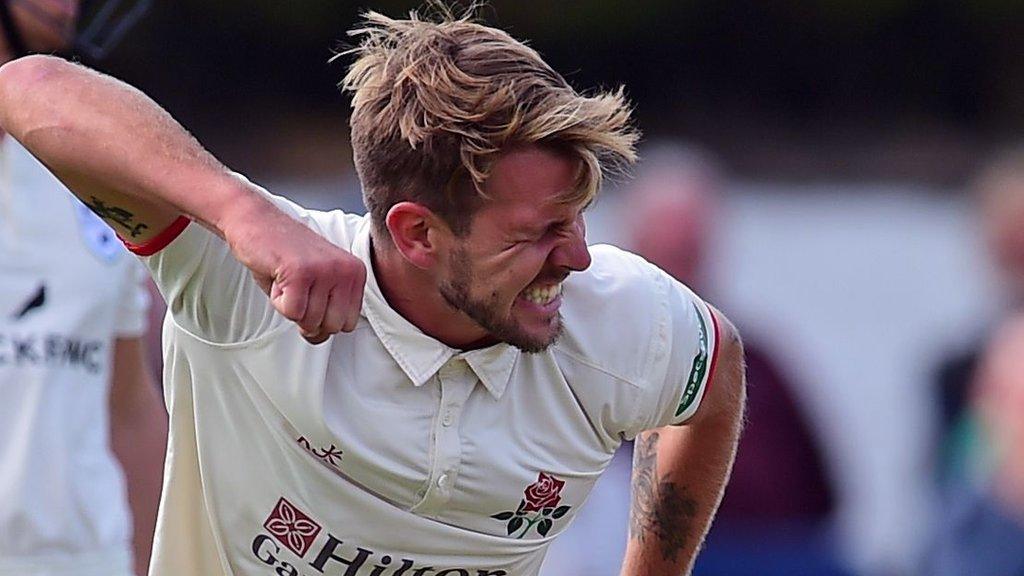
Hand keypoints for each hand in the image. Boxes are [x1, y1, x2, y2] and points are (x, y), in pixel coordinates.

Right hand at [222, 195, 365, 343]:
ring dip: (290, 306)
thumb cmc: (284, 253)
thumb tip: (321, 337)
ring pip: (310, 321)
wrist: (256, 221)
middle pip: (331, 327)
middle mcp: (346, 270)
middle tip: (296, 289)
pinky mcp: (301, 272)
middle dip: (307, 317)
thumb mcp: (319, 281)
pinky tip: (278, 277)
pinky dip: (277, 301)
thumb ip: (328, 309)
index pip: (348, 324)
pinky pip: (291, 312)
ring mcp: (325, 270)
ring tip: (287, 279)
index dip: (322, 319)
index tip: (310, 297)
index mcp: (355, 273)